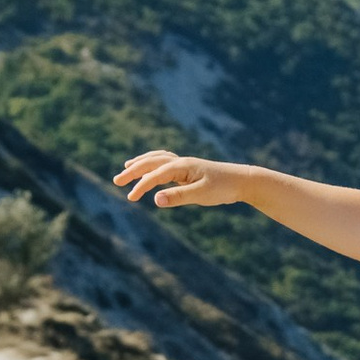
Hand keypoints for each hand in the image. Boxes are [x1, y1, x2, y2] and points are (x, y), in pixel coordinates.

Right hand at [114, 150, 245, 207]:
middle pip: (151, 162)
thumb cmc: (224, 187)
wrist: (242, 181)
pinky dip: (153, 163)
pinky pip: (165, 163)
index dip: (141, 186)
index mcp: (182, 166)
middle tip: (116, 181)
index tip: (131, 198)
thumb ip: (178, 197)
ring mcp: (184, 164)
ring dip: (141, 163)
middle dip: (133, 171)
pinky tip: (151, 170)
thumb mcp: (201, 194)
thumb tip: (155, 199)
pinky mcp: (188, 169)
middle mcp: (181, 162)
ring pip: (157, 159)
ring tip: (126, 167)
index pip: (155, 175)